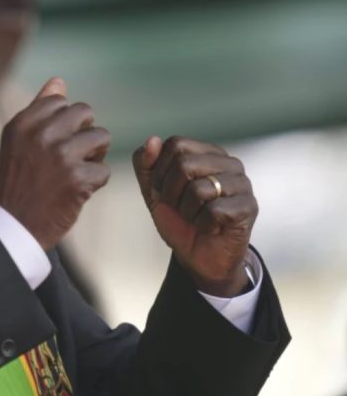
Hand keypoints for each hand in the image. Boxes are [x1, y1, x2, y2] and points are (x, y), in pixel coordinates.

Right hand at [0, 77, 111, 249]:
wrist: (12, 227)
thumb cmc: (18, 182)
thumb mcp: (18, 141)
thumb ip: (38, 109)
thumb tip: (59, 81)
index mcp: (23, 123)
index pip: (60, 101)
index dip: (65, 121)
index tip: (54, 141)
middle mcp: (41, 135)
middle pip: (85, 113)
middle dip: (84, 132)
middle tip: (72, 155)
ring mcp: (60, 156)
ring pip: (102, 138)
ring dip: (94, 156)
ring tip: (76, 172)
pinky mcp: (78, 179)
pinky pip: (104, 170)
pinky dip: (94, 183)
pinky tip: (76, 192)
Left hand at [132, 136, 256, 296]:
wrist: (198, 255)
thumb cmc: (179, 219)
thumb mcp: (153, 190)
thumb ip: (146, 164)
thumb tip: (152, 139)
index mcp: (206, 152)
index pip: (175, 144)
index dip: (160, 171)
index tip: (164, 190)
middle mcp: (228, 163)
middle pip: (184, 164)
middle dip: (171, 193)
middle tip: (180, 207)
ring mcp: (242, 183)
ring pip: (198, 189)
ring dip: (187, 211)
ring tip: (197, 217)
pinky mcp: (249, 206)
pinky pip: (213, 211)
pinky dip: (203, 224)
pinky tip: (211, 227)